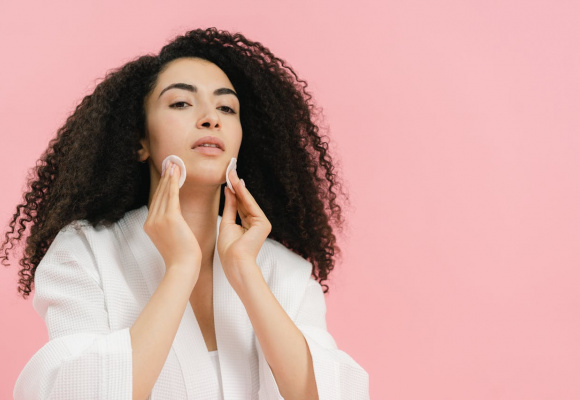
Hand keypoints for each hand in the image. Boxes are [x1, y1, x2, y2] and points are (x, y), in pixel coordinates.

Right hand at [143, 161, 201, 280]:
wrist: (182, 267)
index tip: (166, 175)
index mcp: (150, 226)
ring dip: (169, 177)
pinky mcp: (169, 218)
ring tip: (174, 165)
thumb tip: (175, 218)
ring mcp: (158, 219)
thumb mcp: (171, 238)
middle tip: (170, 164)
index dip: (162, 187)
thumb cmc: (181, 256)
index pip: (156, 202)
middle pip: (159, 195)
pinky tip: (176, 173)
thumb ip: (169, 226)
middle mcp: (151, 221)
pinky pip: (171, 196)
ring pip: (164, 193)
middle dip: (165, 179)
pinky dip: (173, 183)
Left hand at [218, 168, 271, 287]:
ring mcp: (261, 223)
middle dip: (236, 186)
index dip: (233, 192)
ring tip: (231, 173)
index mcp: (248, 226)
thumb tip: (229, 191)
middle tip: (229, 170)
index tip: (226, 179)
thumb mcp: (226, 223)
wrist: (235, 262)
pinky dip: (243, 194)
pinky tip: (236, 183)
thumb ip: (230, 207)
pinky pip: (251, 206)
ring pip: (247, 202)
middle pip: (244, 202)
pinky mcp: (263, 224)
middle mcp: (256, 223)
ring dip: (238, 187)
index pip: (239, 205)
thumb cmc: (229, 249)